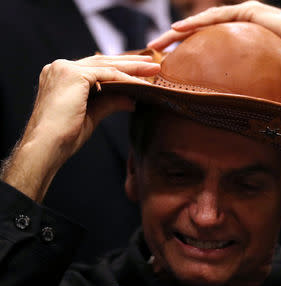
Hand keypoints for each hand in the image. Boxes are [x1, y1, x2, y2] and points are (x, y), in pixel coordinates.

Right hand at [1, 55, 159, 201]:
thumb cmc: (64, 137)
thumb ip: (110, 102)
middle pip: (102, 62)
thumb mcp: (92, 115)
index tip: (138, 72)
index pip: (95, 68)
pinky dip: (127, 79)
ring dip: (133, 68)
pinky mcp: (73, 74)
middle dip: (130, 63)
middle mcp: (60, 68)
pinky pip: (108, 75)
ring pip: (107, 65)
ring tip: (153, 69)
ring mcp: (65, 68)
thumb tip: (132, 100)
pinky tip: (142, 83)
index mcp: (61, 76)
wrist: (47, 146)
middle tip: (151, 64)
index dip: (118, 68)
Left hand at [148, 1, 280, 95]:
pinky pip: (217, 17)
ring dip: (179, 32)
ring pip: (204, 23)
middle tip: (153, 54)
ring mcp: (244, 16)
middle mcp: (240, 28)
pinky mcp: (250, 12)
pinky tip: (178, 30)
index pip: (208, 47)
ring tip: (158, 43)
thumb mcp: (265, 82)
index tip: (168, 67)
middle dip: (175, 43)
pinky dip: (197, 23)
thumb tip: (239, 118)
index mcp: (241, 43)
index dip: (187, 55)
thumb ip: (249, 90)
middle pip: (201, 34)